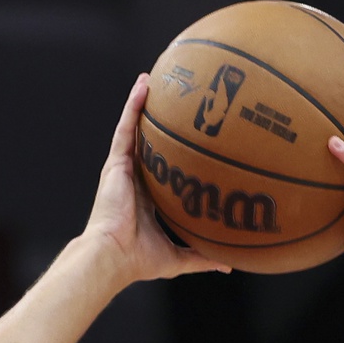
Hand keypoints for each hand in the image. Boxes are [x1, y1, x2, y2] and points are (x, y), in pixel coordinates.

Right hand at [82, 75, 227, 285]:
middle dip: (159, 122)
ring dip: (144, 103)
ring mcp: (123, 168)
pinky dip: (134, 105)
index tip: (191, 140)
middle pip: (148, 143)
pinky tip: (144, 85)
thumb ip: (202, 256)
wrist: (114, 256)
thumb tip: (228, 263)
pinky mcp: (116, 162)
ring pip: (136, 128)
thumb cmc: (138, 260)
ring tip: (157, 79)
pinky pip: (126, 127)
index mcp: (146, 197)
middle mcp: (134, 179)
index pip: (162, 169)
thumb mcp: (178, 256)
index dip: (173, 154)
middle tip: (176, 99)